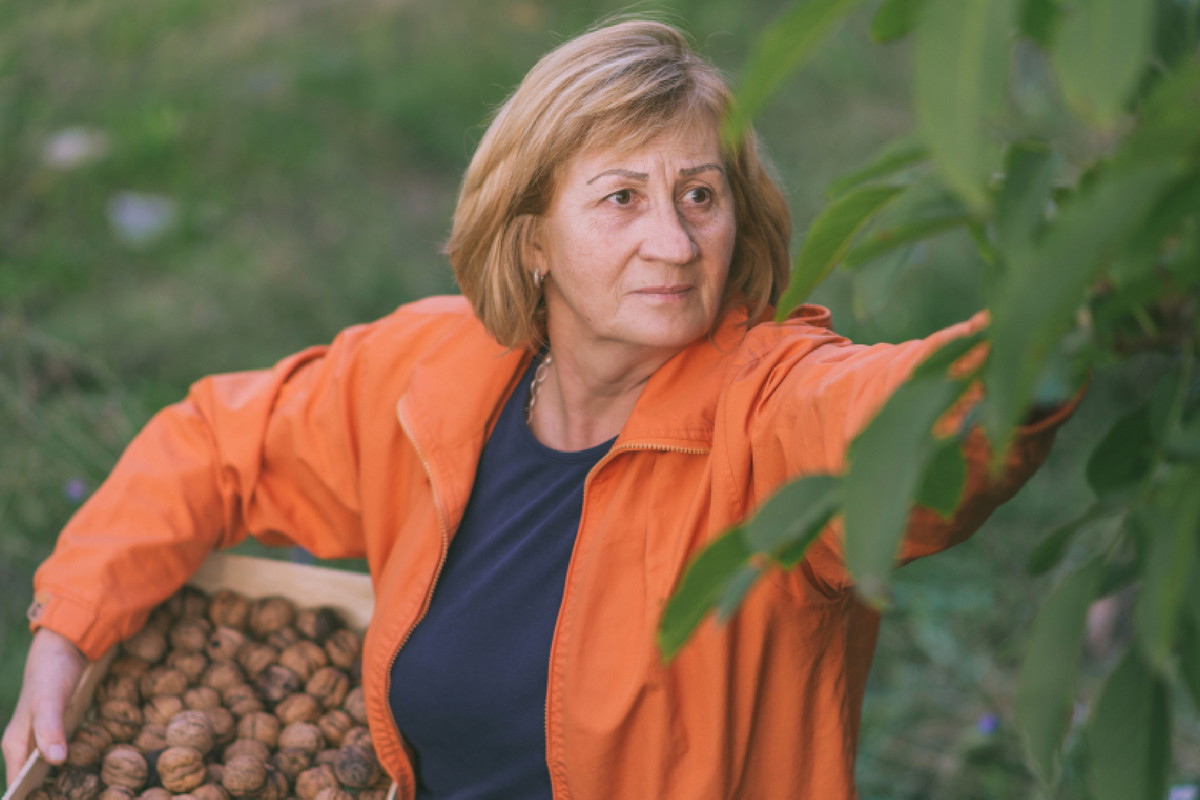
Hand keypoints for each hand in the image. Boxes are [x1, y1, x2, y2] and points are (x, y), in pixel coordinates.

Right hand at [2, 628, 87, 787]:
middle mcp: (25, 746)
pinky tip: (87, 773)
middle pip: (32, 782)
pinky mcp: (57, 732)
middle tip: (78, 798)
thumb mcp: (50, 699)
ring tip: (83, 793)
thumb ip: (49, 728)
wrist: (64, 646)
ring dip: (61, 783)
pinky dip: (71, 766)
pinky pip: (61, 756)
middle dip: (49, 794)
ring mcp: (41, 739)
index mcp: (15, 744)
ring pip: (47, 770)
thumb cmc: (51, 673)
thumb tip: (55, 760)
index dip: (30, 799)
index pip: (17, 785)